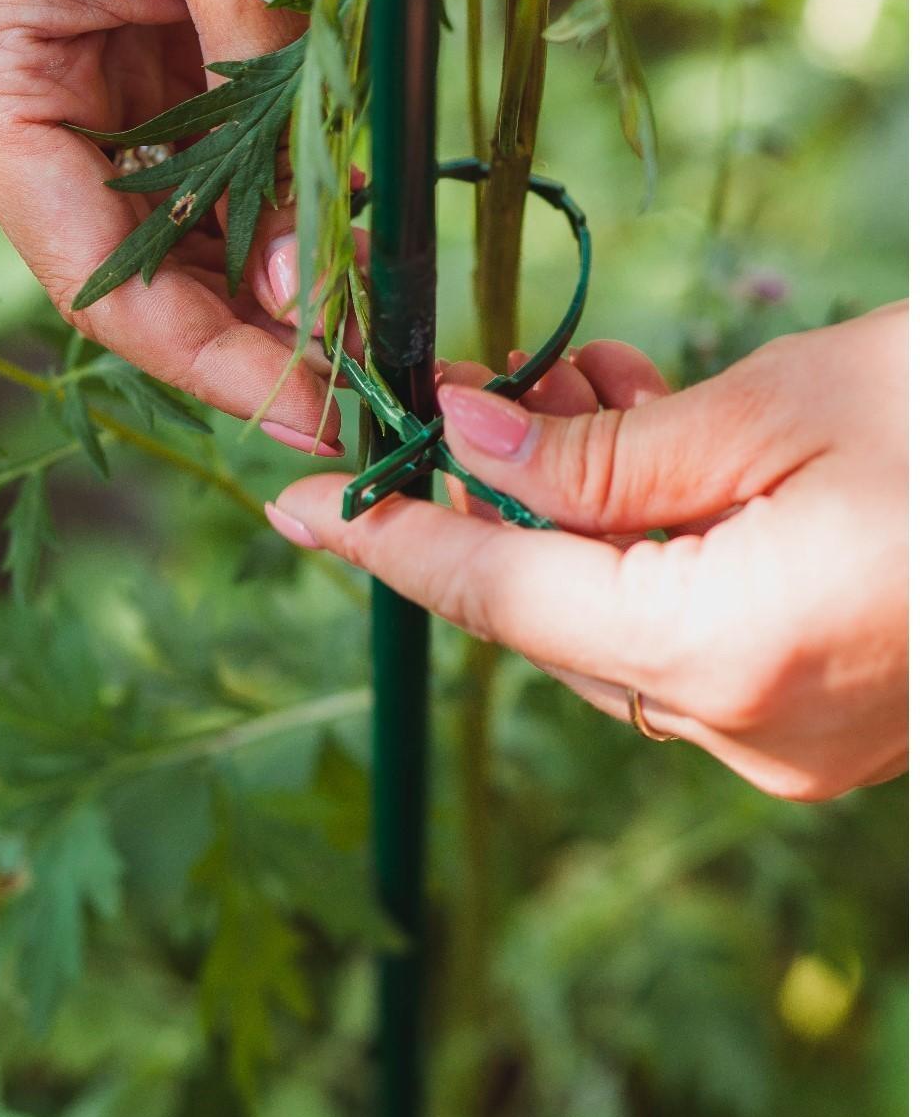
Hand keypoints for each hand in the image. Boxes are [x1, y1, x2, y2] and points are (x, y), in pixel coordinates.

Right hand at [0, 0, 357, 450]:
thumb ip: (278, 128)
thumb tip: (319, 299)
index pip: (91, 267)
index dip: (203, 356)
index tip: (312, 409)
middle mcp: (32, 81)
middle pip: (139, 257)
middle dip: (252, 330)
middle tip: (367, 392)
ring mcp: (100, 62)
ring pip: (188, 218)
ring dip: (280, 277)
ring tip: (379, 334)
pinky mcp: (169, 35)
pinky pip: (225, 155)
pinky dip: (289, 204)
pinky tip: (357, 249)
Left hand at [268, 306, 907, 799]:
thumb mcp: (773, 407)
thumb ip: (599, 448)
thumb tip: (469, 442)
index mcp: (721, 654)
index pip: (499, 597)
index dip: (386, 544)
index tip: (294, 506)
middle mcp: (744, 727)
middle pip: (553, 610)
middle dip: (505, 492)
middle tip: (494, 378)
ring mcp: (790, 738)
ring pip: (615, 621)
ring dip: (584, 505)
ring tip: (603, 380)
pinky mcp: (823, 718)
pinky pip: (685, 637)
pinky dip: (651, 547)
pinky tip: (663, 444)